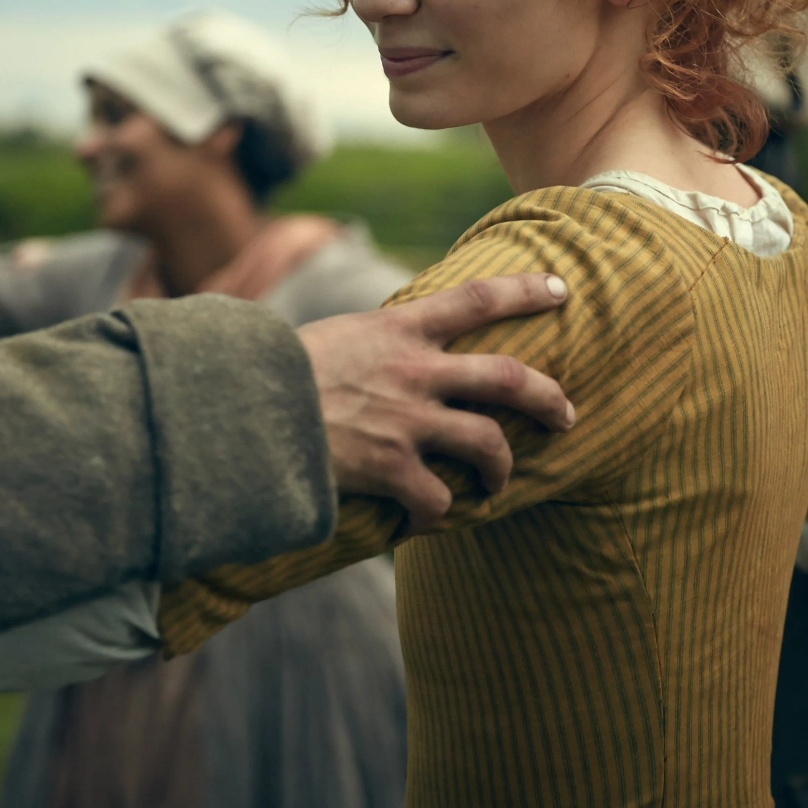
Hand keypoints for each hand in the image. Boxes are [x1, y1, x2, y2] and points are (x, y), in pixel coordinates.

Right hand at [298, 272, 574, 530]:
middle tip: (567, 415)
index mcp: (397, 328)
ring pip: (489, 444)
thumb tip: (381, 351)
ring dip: (501, 469)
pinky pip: (438, 500)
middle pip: (509, 378)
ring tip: (497, 483)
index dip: (524, 291)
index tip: (560, 289)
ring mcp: (407, 420)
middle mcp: (414, 370)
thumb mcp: (333, 337)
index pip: (475, 298)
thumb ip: (372, 344)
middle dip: (549, 398)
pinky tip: (423, 518)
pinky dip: (435, 514)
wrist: (240, 409)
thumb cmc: (271, 371)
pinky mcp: (391, 468)